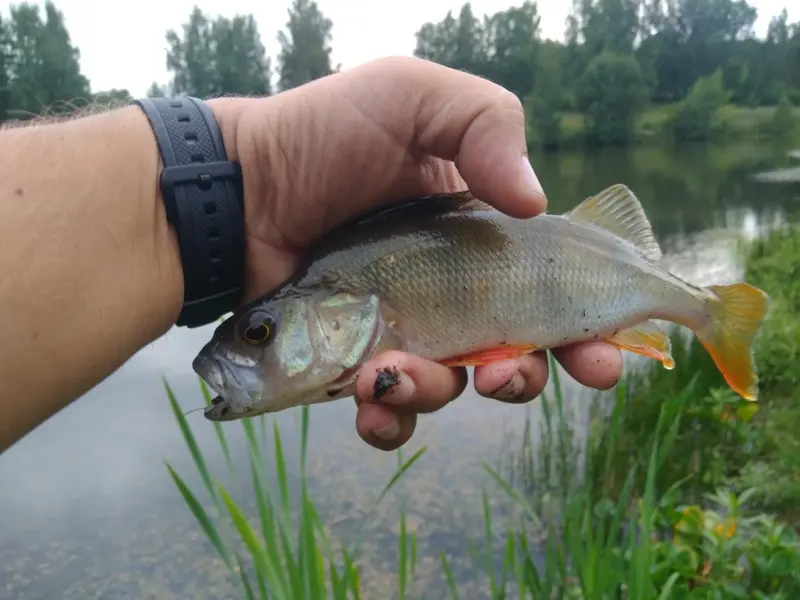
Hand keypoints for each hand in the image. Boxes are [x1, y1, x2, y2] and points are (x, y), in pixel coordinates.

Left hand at [209, 56, 622, 450]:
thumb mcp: (412, 95)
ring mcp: (402, 330)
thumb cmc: (324, 133)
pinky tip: (373, 400)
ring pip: (450, 389)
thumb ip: (486, 123)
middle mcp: (450, 292)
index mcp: (480, 238)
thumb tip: (536, 202)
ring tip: (400, 372)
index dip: (588, 334)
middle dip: (525, 380)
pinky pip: (386, 407)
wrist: (240, 183)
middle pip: (513, 357)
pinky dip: (388, 418)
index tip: (603, 358)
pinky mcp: (353, 361)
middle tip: (507, 377)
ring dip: (441, 394)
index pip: (552, 294)